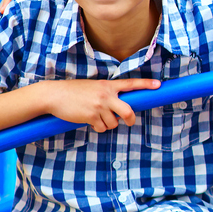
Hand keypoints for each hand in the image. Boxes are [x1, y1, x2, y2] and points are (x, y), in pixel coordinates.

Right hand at [39, 78, 160, 132]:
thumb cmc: (73, 92)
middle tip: (129, 122)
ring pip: (114, 123)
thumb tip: (118, 111)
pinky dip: (98, 127)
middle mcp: (106, 95)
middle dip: (131, 119)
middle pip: (128, 111)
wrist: (54, 95)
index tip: (158, 85)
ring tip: (96, 118)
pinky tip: (89, 121)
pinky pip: (102, 128)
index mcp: (108, 85)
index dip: (146, 84)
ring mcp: (99, 106)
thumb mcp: (93, 87)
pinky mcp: (91, 117)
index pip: (131, 84)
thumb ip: (107, 95)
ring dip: (108, 124)